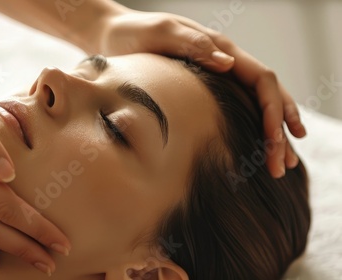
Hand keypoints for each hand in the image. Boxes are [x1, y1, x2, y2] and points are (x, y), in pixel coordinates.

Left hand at [94, 10, 305, 177]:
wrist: (111, 35)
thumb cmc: (131, 34)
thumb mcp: (159, 34)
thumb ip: (192, 45)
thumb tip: (228, 63)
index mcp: (220, 47)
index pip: (261, 80)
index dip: (275, 110)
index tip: (276, 141)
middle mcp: (225, 60)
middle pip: (267, 96)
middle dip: (279, 132)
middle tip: (283, 167)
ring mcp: (216, 73)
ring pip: (258, 104)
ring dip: (273, 134)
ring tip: (282, 166)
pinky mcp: (204, 86)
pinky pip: (239, 107)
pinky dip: (254, 129)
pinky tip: (257, 148)